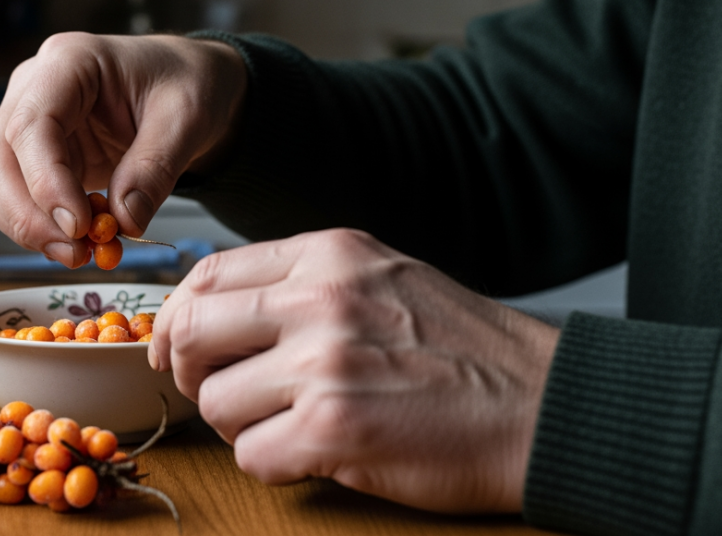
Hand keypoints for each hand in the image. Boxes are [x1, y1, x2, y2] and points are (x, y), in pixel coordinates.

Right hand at [0, 33, 246, 266]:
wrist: (185, 85)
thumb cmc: (185, 83)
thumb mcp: (187, 118)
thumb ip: (156, 168)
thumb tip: (125, 221)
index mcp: (69, 61)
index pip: (32, 124)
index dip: (46, 182)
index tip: (78, 225)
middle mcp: (33, 88)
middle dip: (28, 216)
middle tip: (77, 252)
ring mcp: (25, 121)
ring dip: (27, 227)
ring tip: (79, 251)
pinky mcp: (32, 156)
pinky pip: (12, 198)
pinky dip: (37, 227)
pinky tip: (75, 241)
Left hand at [149, 229, 559, 512]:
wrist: (542, 404)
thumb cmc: (464, 350)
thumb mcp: (383, 278)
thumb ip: (303, 284)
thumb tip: (215, 314)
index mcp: (329, 256)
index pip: (209, 274)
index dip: (179, 318)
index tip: (180, 349)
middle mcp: (321, 300)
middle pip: (193, 332)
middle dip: (194, 373)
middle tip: (224, 394)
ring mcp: (325, 363)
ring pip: (216, 401)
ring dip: (242, 426)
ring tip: (291, 427)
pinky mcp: (335, 429)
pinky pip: (251, 456)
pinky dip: (274, 465)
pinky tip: (317, 455)